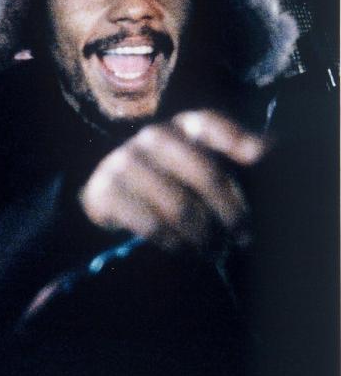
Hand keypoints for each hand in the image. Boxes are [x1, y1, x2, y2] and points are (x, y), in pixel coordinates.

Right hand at [79, 110, 266, 250]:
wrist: (113, 196)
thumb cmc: (172, 179)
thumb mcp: (204, 163)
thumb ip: (237, 155)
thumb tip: (268, 150)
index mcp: (183, 126)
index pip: (210, 124)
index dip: (236, 139)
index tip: (258, 157)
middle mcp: (153, 136)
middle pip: (205, 173)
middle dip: (231, 212)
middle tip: (243, 238)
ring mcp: (125, 160)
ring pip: (179, 206)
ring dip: (203, 236)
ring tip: (213, 251)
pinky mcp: (106, 189)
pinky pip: (150, 223)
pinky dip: (173, 242)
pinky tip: (183, 249)